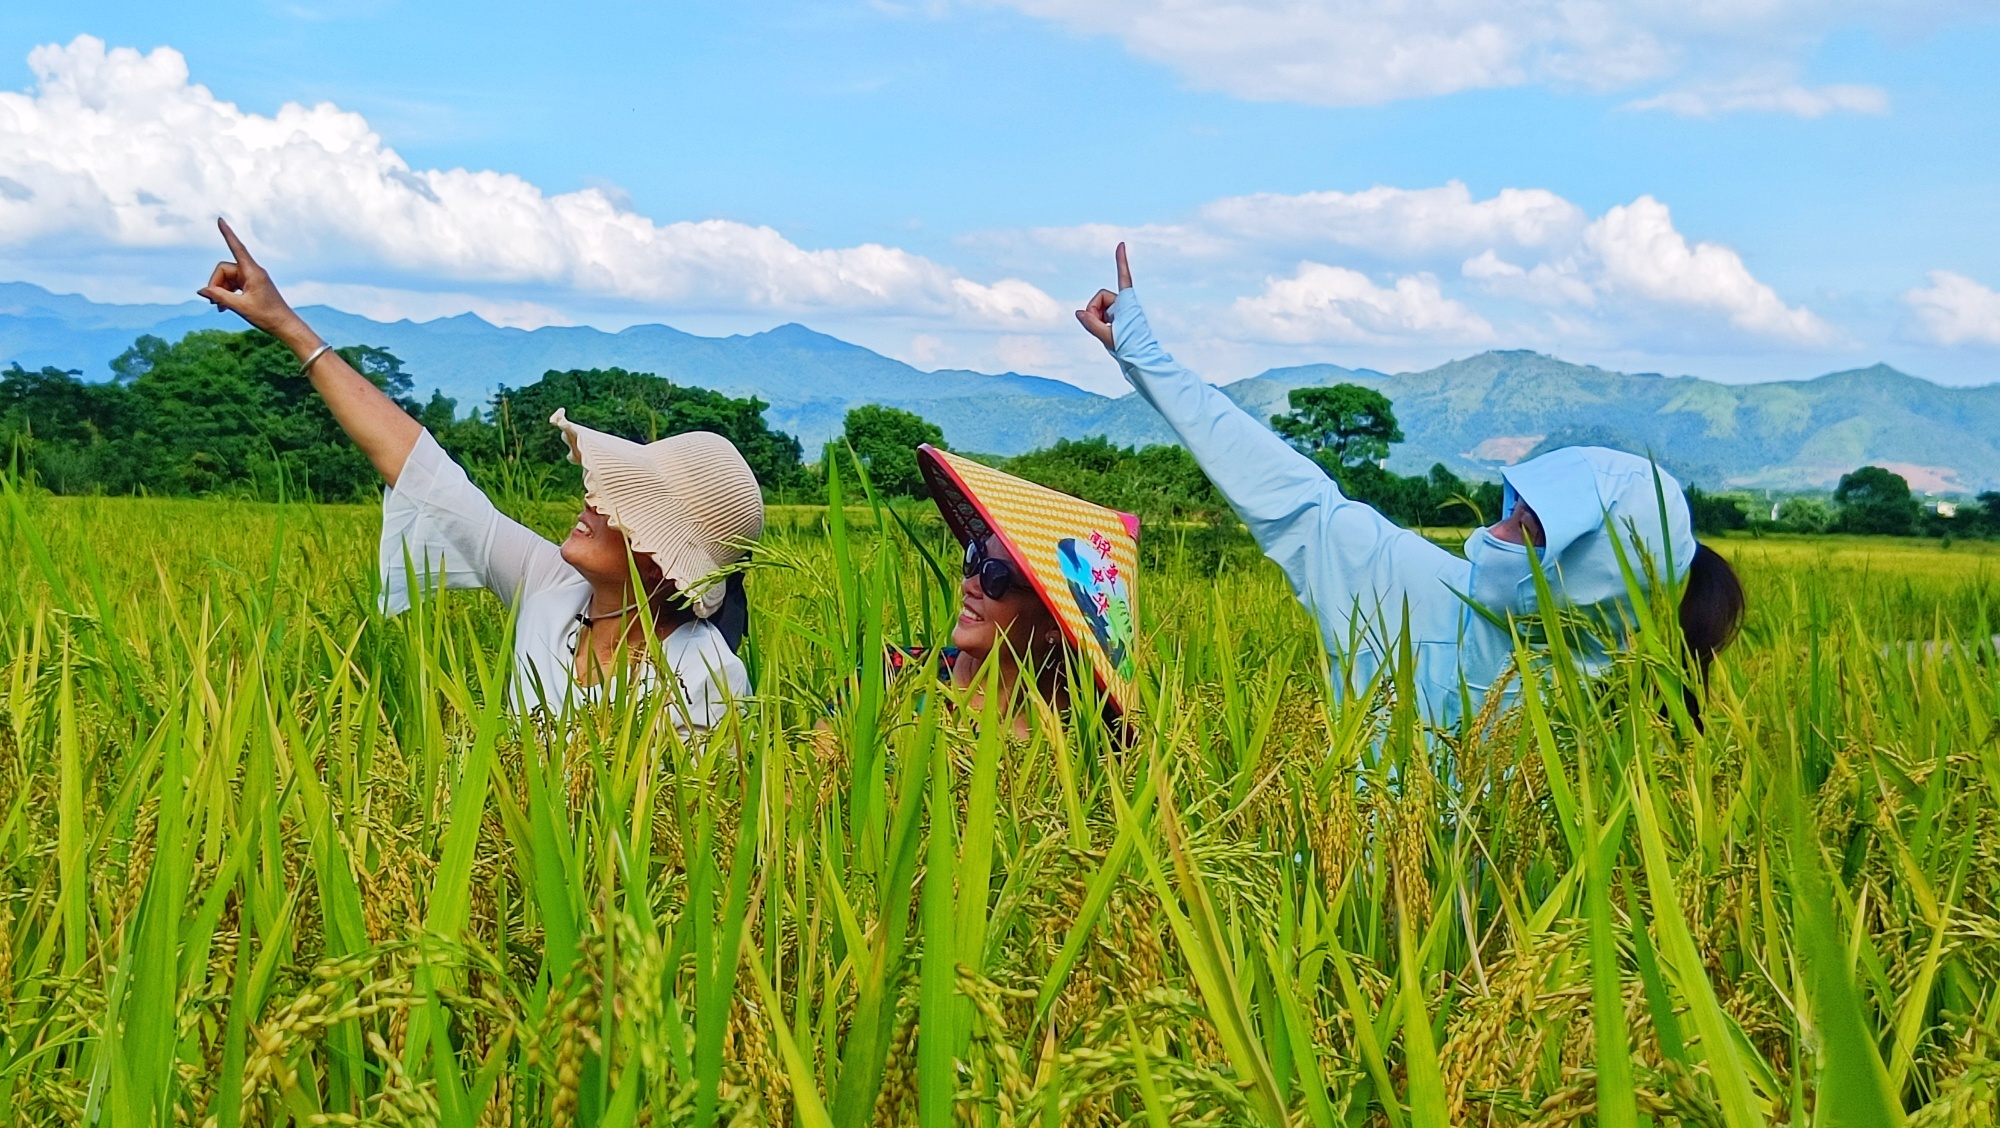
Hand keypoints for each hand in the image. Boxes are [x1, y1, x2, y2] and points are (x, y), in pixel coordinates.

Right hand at [197, 219, 313, 347]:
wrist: (285, 326)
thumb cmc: (267, 316)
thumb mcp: (240, 307)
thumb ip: (219, 297)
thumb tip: (201, 291)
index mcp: (253, 271)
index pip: (237, 247)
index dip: (227, 234)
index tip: (220, 219)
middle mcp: (252, 271)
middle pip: (224, 269)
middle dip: (216, 284)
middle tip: (214, 303)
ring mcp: (252, 279)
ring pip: (227, 278)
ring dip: (220, 291)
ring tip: (219, 308)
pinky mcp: (252, 286)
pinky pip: (233, 285)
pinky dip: (227, 294)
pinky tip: (223, 308)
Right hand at [1075, 242, 1133, 350]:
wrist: (1142, 360)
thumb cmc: (1130, 348)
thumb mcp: (1107, 337)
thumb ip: (1091, 323)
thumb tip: (1079, 312)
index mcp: (1127, 303)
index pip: (1123, 278)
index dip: (1121, 261)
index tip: (1121, 244)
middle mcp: (1124, 304)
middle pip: (1099, 298)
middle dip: (1094, 310)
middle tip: (1102, 328)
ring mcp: (1121, 312)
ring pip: (1098, 308)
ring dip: (1096, 319)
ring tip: (1108, 335)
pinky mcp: (1118, 320)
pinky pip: (1102, 317)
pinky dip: (1099, 324)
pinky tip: (1106, 335)